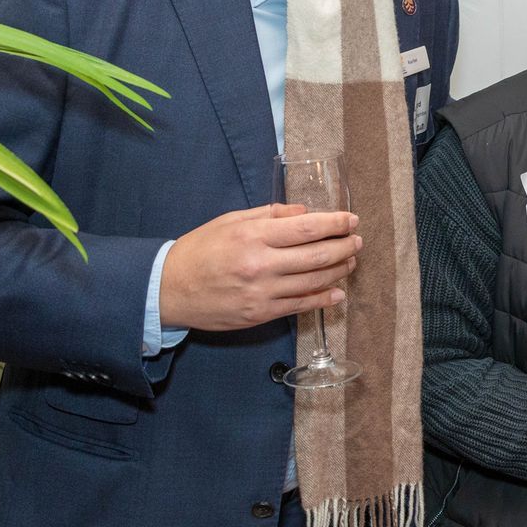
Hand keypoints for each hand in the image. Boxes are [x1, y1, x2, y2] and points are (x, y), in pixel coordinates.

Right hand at [159, 202, 361, 331]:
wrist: (169, 289)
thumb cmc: (199, 250)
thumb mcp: (231, 221)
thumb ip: (270, 215)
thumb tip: (304, 212)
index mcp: (254, 235)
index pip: (307, 227)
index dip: (335, 223)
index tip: (351, 219)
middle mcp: (261, 264)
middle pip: (317, 255)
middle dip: (344, 246)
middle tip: (357, 241)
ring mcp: (262, 292)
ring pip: (314, 281)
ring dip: (338, 271)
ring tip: (350, 261)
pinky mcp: (260, 314)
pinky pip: (300, 306)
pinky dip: (324, 299)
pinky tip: (337, 292)